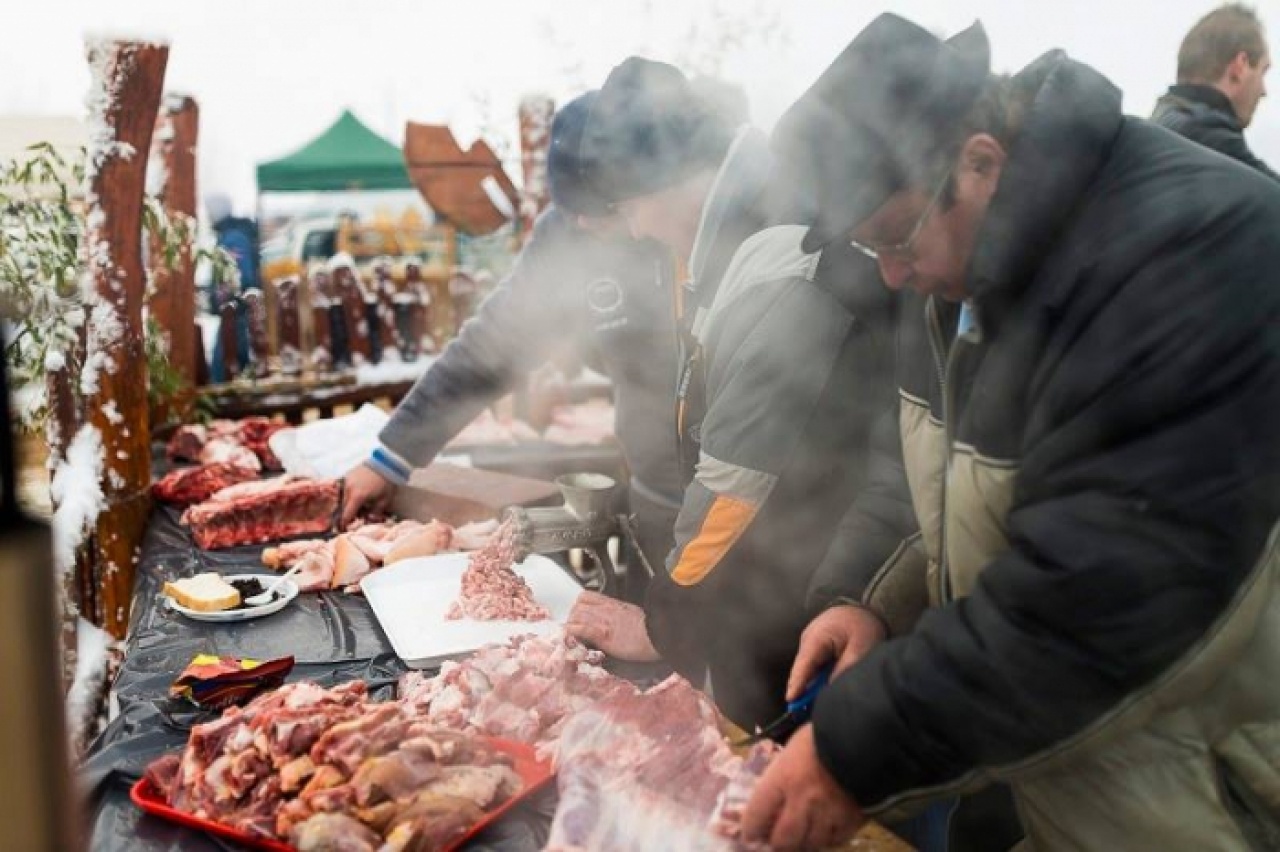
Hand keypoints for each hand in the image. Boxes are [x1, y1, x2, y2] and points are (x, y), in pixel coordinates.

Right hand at [341, 464, 395, 527]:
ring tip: (359, 505)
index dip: (345, 523)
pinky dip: (348, 494)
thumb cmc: (386, 482)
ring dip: (348, 503)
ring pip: (343, 498)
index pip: (346, 514)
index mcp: (357, 496)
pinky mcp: (347, 475)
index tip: (345, 529)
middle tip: (356, 517)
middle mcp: (348, 489)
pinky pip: (344, 489)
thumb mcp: (384, 501)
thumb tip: (368, 520)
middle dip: (348, 513)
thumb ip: (375, 513)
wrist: (385, 462)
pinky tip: (357, 495)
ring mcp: (346, 481)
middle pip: (343, 507)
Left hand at [565, 591, 660, 661]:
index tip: (578, 616)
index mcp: (614, 605)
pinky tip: (570, 638)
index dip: (578, 605)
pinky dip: (571, 633)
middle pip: (578, 605)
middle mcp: (606, 610)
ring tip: (571, 636)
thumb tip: (618, 621)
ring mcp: (603, 621)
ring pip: (576, 615)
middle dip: (572, 616)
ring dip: (570, 625)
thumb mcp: (635, 615)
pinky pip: (580, 629)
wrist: (659, 636)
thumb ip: (622, 615)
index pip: (587, 597)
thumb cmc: (653, 629)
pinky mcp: (602, 634)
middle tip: (573, 628)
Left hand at [740, 724, 864, 850]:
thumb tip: (770, 798)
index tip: (750, 835)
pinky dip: (828, 839)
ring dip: (803, 843)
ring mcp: (827, 813)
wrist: (864, 734)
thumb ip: (779, 775)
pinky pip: (835, 841)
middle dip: (777, 843)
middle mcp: (802, 801)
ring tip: (801, 836)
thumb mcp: (792, 748)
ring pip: (809, 844)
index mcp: (783, 779)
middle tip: (777, 840)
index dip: (750, 829)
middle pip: (782, 841)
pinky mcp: (851, 820)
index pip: (756, 816)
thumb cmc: (822, 735)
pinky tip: (825, 831)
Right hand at [787, 605, 885, 700]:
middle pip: (803, 671)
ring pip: (808, 670)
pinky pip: (813, 666)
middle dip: (804, 691)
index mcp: (817, 637)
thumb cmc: (864, 626)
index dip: (797, 684)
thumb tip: (831, 690)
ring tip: (817, 704)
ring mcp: (810, 643)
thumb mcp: (862, 648)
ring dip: (812, 685)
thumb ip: (846, 669)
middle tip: (806, 713)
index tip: (791, 701)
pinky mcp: (815, 648)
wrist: (865, 608)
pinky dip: (817, 678)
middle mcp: (808, 640)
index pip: (804, 665)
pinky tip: (824, 690)